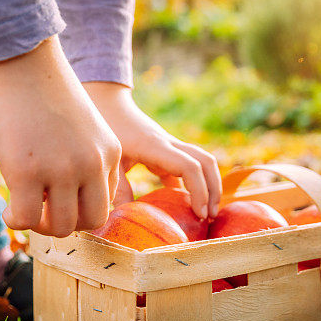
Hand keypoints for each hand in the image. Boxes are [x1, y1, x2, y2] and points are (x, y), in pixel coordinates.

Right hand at [0, 37, 121, 236]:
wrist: (19, 56)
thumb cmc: (43, 89)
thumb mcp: (82, 125)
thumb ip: (84, 157)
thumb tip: (67, 197)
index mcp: (109, 151)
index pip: (105, 202)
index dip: (78, 208)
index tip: (56, 199)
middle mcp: (92, 163)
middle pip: (90, 221)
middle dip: (65, 224)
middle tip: (41, 210)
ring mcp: (62, 169)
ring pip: (61, 227)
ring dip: (39, 225)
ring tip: (22, 208)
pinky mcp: (27, 171)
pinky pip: (26, 220)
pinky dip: (15, 221)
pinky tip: (7, 207)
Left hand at [83, 82, 221, 217]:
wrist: (109, 103)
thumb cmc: (107, 128)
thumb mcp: (109, 159)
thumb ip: (118, 187)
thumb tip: (124, 217)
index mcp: (156, 147)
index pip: (189, 166)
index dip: (199, 191)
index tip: (199, 214)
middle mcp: (170, 144)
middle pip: (206, 162)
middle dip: (213, 189)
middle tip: (210, 216)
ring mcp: (171, 146)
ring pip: (203, 162)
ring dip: (209, 186)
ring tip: (204, 214)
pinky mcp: (167, 152)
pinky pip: (188, 168)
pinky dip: (192, 186)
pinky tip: (187, 207)